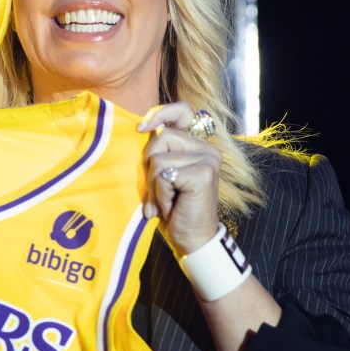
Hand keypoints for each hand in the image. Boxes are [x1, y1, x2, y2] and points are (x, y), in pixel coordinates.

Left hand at [137, 102, 221, 256]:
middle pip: (160, 137)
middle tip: (159, 190)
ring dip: (155, 185)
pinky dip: (161, 195)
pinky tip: (172, 207)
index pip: (182, 111)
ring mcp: (207, 160)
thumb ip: (159, 153)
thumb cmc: (175, 208)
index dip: (160, 114)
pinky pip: (163, 175)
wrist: (193, 239)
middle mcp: (207, 149)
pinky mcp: (203, 173)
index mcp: (198, 146)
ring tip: (167, 201)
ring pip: (158, 158)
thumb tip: (142, 129)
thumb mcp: (163, 176)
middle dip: (150, 166)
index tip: (142, 129)